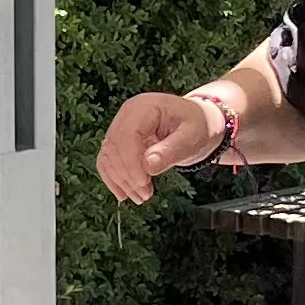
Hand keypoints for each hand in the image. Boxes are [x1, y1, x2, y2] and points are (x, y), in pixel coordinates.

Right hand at [96, 91, 223, 200]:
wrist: (197, 122)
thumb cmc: (197, 126)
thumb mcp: (190, 138)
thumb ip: (170, 151)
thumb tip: (148, 166)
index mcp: (144, 107)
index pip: (127, 135)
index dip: (132, 162)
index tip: (144, 183)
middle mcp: (127, 114)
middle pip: (114, 147)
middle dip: (127, 175)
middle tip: (145, 196)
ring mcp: (120, 126)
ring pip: (108, 156)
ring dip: (120, 180)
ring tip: (140, 197)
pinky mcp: (118, 140)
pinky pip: (107, 160)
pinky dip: (113, 178)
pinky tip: (124, 194)